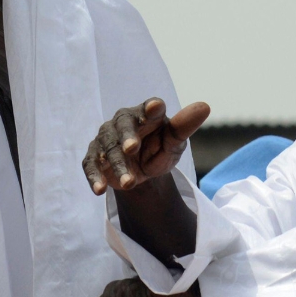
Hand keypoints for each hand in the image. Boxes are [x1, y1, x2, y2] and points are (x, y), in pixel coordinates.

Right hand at [83, 98, 209, 194]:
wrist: (142, 173)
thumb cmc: (160, 150)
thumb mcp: (174, 143)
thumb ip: (184, 127)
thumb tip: (204, 106)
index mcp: (146, 114)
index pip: (149, 108)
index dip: (151, 108)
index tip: (156, 108)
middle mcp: (122, 122)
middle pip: (122, 125)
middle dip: (126, 137)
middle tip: (132, 149)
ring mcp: (106, 139)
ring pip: (108, 149)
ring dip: (117, 165)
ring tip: (130, 183)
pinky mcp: (94, 157)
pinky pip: (91, 165)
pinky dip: (94, 177)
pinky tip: (100, 190)